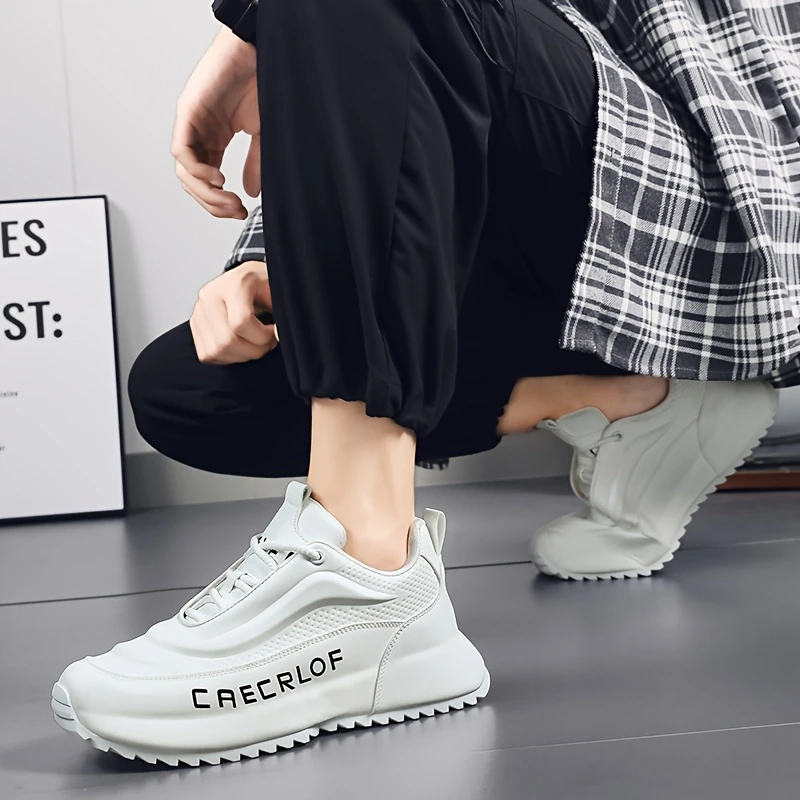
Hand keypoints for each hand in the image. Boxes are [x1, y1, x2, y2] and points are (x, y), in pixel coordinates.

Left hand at [172, 28, 260, 218]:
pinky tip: (217, 179)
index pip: (206, 182)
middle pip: (192, 182)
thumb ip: (254, 165)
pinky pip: (182, 151)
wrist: (257, 53)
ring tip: (228, 199)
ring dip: (205, 193)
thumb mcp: (261, 135)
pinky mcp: (188, 112)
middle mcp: (199, 133)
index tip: (239, 211)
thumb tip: (249, 192)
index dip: (219, 203)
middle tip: (234, 210)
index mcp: (213, 139)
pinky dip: (198, 171)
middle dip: (213, 203)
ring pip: (184, 172)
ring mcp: (191, 124)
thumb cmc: (259, 84)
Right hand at [190, 261, 276, 363]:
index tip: (273, 333)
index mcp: (233, 283)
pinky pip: (207, 354)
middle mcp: (211, 295)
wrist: (250, 279)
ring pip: (216, 350)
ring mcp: (199, 310)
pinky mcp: (195, 325)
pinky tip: (241, 345)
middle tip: (266, 342)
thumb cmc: (265, 285)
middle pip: (226, 340)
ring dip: (241, 355)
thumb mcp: (278, 293)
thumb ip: (283, 314)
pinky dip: (228, 356)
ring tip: (255, 343)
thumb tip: (279, 336)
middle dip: (253, 350)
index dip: (263, 337)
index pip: (241, 322)